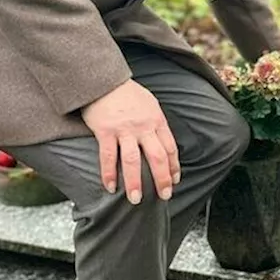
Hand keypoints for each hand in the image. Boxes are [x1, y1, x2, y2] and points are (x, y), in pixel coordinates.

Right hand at [80, 79, 180, 204]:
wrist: (104, 80)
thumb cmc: (127, 93)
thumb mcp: (149, 104)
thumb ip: (155, 123)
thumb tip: (161, 142)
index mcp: (157, 120)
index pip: (170, 148)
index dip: (174, 166)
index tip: (175, 180)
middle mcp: (144, 126)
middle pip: (157, 157)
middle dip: (162, 179)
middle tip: (164, 196)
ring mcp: (124, 129)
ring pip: (133, 161)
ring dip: (135, 183)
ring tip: (136, 200)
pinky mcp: (105, 131)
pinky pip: (108, 157)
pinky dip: (109, 174)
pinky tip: (110, 187)